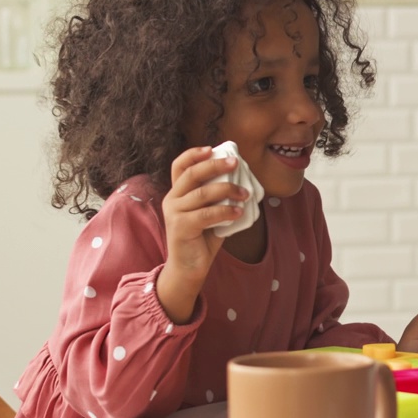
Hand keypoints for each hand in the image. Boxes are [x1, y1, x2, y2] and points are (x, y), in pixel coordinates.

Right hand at [157, 146, 250, 322]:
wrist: (189, 268)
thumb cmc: (202, 239)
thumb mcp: (212, 213)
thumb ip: (220, 198)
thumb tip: (245, 181)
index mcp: (178, 193)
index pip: (180, 166)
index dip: (194, 154)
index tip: (213, 149)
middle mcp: (172, 199)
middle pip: (192, 173)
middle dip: (215, 165)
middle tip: (236, 163)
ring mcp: (174, 213)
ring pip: (202, 193)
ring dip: (228, 190)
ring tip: (246, 194)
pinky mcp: (180, 227)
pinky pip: (207, 214)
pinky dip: (226, 211)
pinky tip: (239, 212)